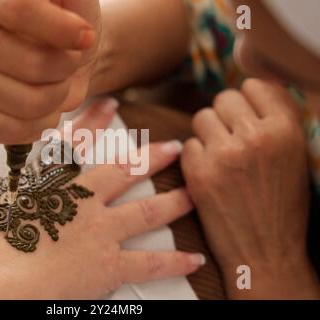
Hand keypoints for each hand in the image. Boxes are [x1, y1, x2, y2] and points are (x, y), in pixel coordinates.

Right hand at [0, 0, 101, 143]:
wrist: (57, 52)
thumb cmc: (64, 24)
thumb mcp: (74, 2)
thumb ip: (72, 4)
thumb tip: (75, 27)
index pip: (20, 10)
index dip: (63, 30)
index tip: (85, 37)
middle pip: (32, 64)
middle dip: (67, 68)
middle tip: (71, 61)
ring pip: (28, 102)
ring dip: (58, 97)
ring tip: (59, 83)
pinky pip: (14, 130)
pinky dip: (44, 123)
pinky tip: (47, 106)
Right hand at [0, 99, 204, 298]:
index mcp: (51, 183)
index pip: (77, 143)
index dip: (96, 121)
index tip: (114, 105)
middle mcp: (82, 203)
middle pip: (125, 173)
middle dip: (152, 158)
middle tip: (176, 146)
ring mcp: (99, 235)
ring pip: (146, 212)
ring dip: (173, 201)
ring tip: (194, 192)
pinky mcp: (106, 269)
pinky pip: (148, 265)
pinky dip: (174, 261)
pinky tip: (196, 256)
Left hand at [182, 79, 319, 298]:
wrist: (264, 251)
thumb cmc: (281, 204)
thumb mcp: (295, 156)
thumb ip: (275, 119)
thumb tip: (249, 89)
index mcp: (286, 129)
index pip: (254, 86)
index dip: (247, 101)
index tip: (245, 117)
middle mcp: (255, 136)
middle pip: (224, 98)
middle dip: (225, 117)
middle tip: (231, 139)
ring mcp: (224, 154)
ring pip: (202, 118)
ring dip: (207, 134)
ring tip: (220, 157)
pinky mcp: (198, 172)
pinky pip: (187, 144)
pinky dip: (194, 156)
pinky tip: (208, 174)